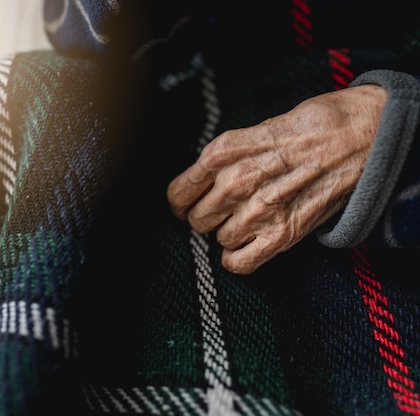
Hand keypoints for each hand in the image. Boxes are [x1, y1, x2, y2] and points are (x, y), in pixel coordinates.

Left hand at [167, 84, 385, 274]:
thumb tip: (204, 179)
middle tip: (224, 210)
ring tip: (247, 219)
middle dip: (206, 216)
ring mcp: (258, 211)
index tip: (186, 204)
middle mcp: (235, 182)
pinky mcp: (282, 234)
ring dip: (228, 233)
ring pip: (218, 239)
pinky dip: (237, 259)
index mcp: (223, 152)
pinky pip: (239, 262)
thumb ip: (228, 156)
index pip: (179, 193)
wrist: (362, 133)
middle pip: (197, 219)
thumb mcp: (257, 127)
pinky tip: (246, 247)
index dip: (181, 202)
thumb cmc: (313, 125)